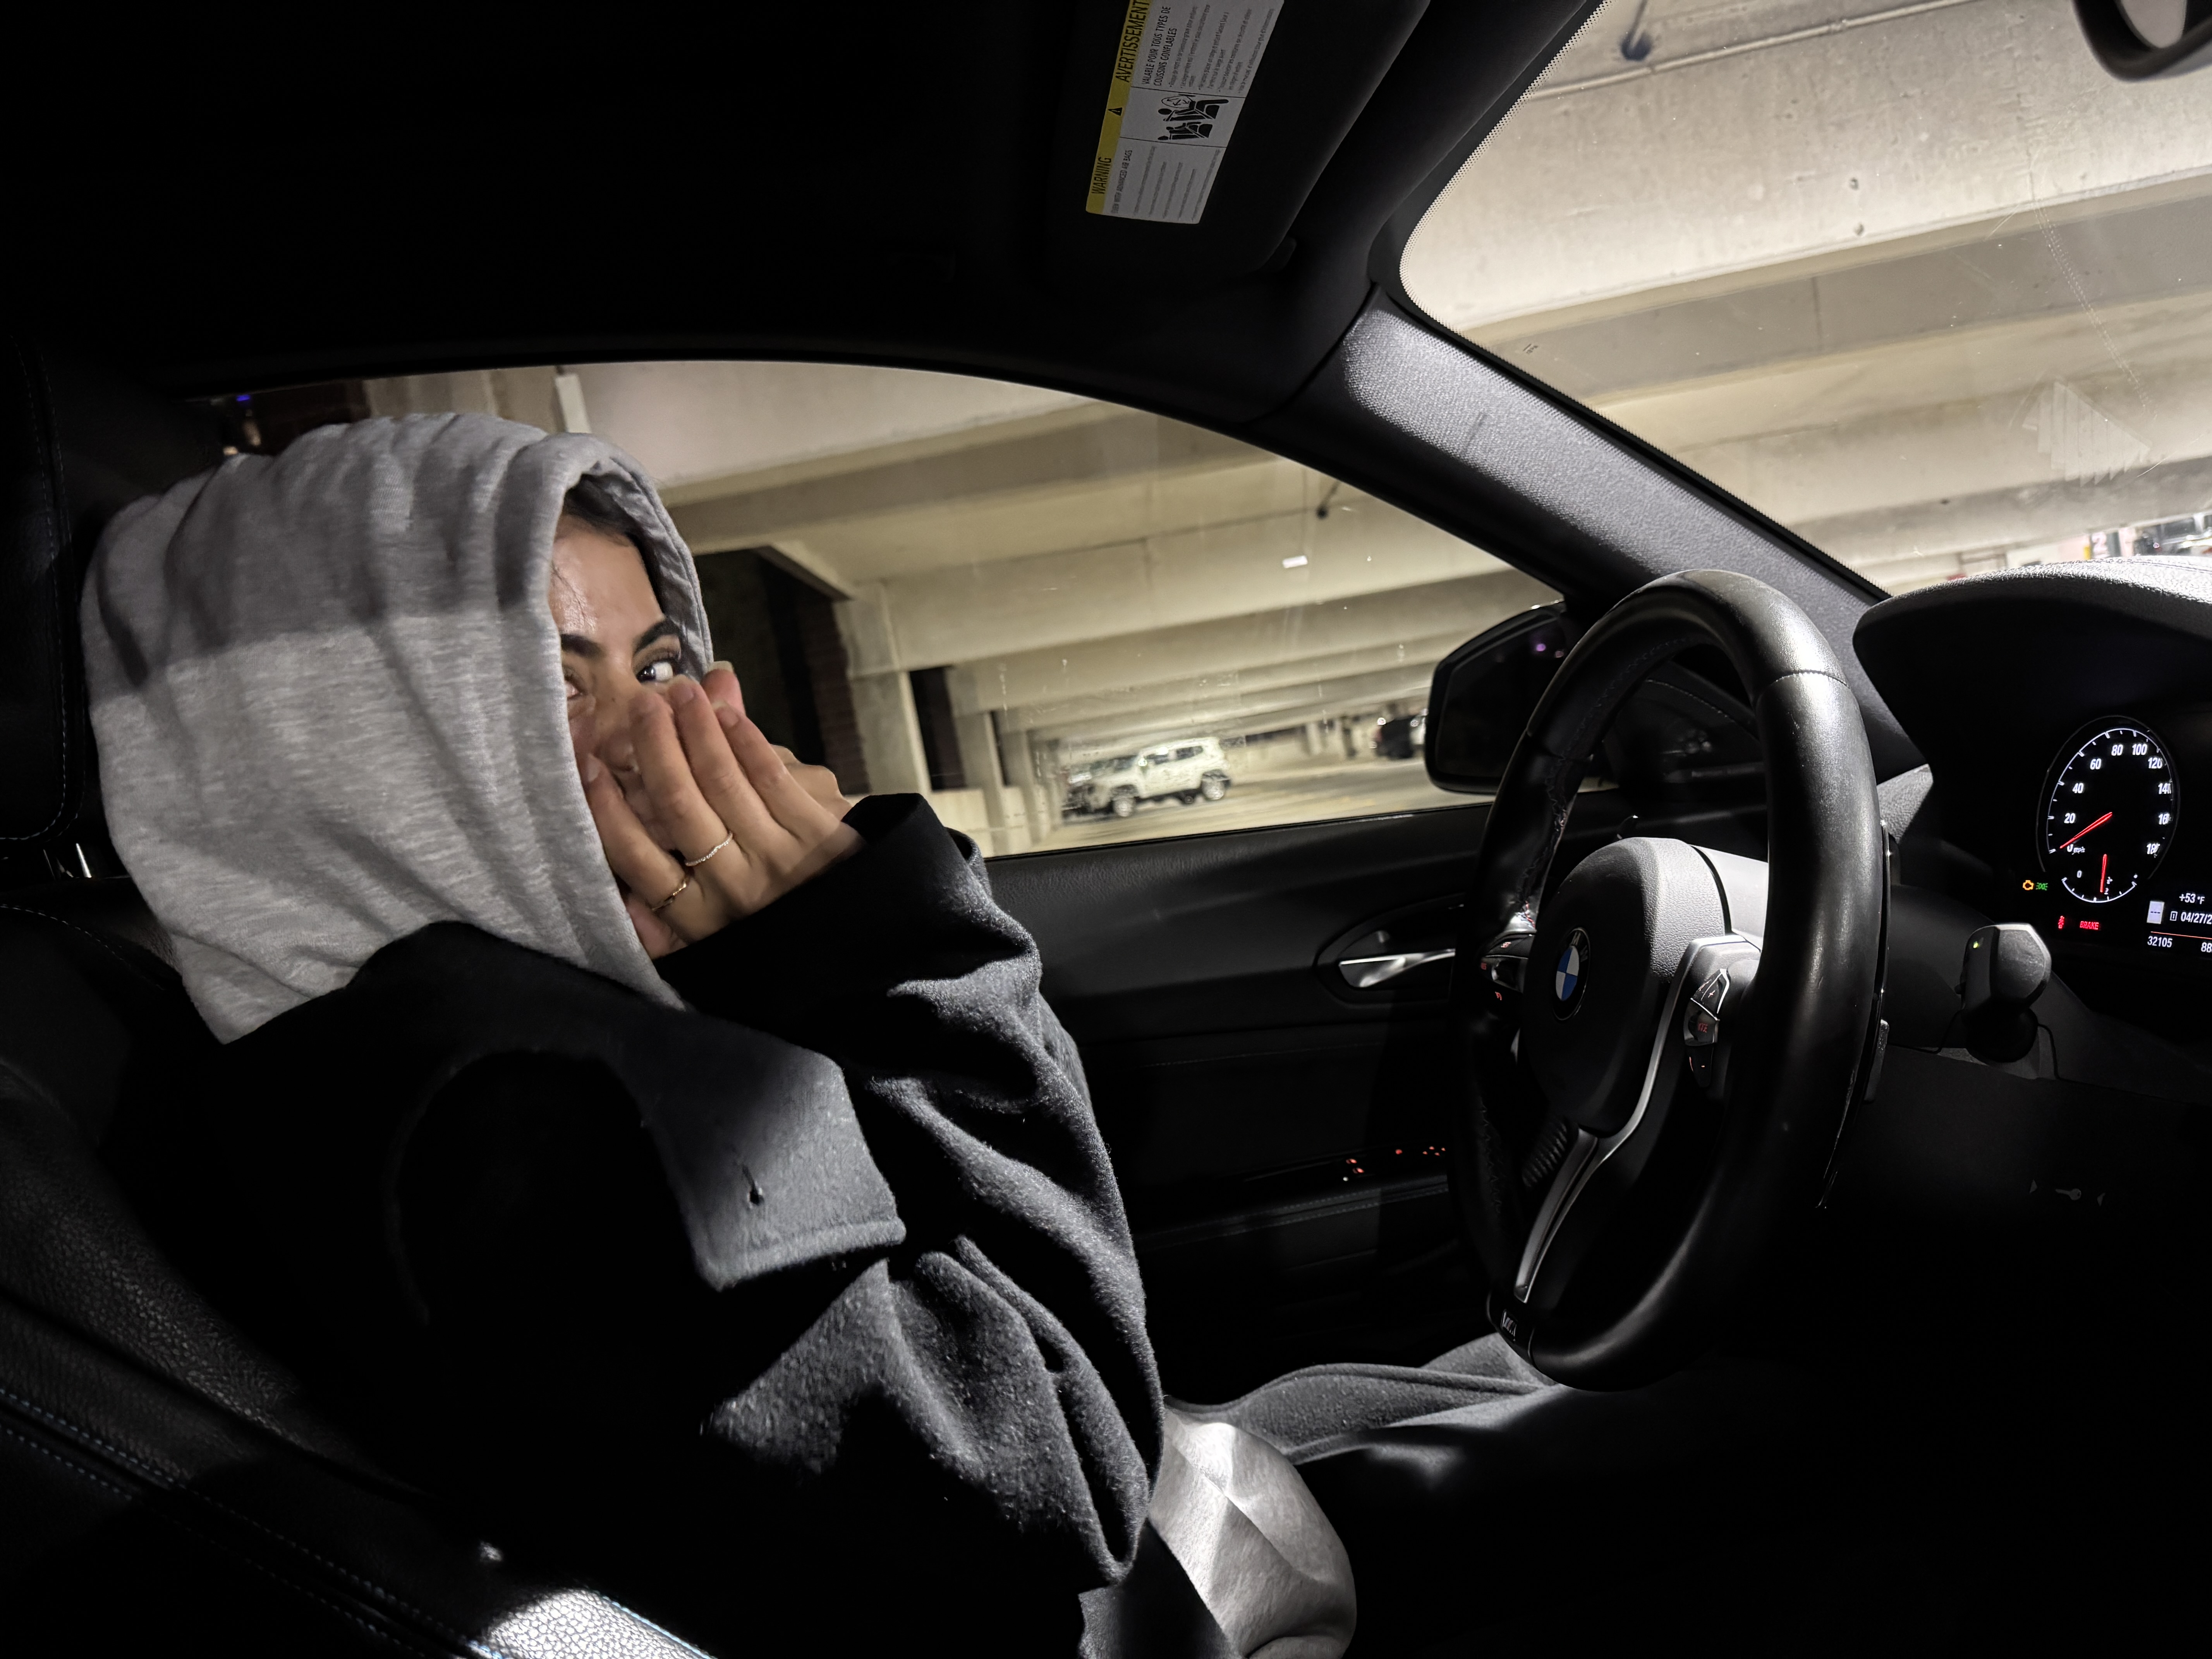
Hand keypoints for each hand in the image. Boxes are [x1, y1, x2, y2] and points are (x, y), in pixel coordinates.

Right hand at [582, 667, 860, 956]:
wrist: (856, 937)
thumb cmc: (771, 925)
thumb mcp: (716, 934)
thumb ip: (664, 911)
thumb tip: (622, 895)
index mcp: (698, 916)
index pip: (636, 860)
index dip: (606, 810)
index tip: (587, 765)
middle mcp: (732, 888)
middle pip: (677, 806)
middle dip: (654, 748)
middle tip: (639, 704)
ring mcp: (777, 859)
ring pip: (723, 783)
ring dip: (698, 731)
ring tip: (681, 692)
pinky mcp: (818, 836)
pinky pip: (772, 779)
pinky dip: (746, 741)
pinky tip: (727, 712)